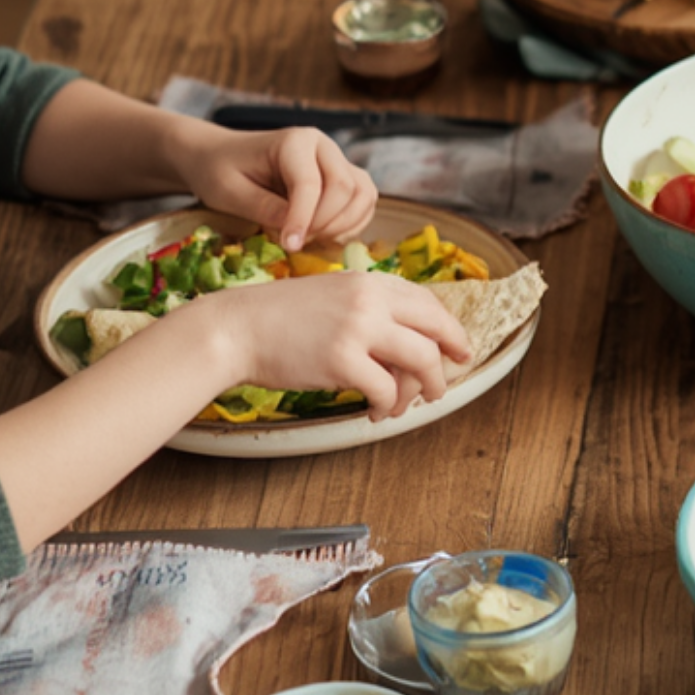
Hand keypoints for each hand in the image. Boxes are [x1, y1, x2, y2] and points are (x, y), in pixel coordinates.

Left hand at [175, 127, 377, 252]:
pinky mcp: (345, 179)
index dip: (302, 219)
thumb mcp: (229, 191)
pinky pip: (363, 204)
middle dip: (324, 223)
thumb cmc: (221, 171)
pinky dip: (351, 226)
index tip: (289, 246)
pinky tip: (323, 236)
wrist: (222, 159)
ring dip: (343, 226)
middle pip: (345, 188)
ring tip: (310, 239)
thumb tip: (296, 231)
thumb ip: (263, 208)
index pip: (309, 183)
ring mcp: (338, 162)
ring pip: (363, 196)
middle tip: (295, 242)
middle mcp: (324, 147)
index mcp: (294, 142)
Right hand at [204, 272, 471, 420]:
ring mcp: (359, 328)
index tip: (459, 348)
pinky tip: (376, 413)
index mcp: (369, 281)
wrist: (235, 329)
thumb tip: (407, 344)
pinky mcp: (343, 360)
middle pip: (435, 330)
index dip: (449, 328)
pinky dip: (387, 407)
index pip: (427, 302)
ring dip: (422, 390)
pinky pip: (386, 389)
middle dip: (448, 360)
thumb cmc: (278, 319)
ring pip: (420, 361)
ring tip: (405, 407)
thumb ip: (369, 311)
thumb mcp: (332, 297)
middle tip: (445, 385)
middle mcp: (370, 298)